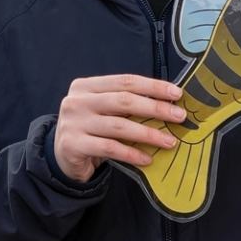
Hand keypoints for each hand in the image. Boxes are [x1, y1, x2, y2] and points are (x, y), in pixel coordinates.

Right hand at [53, 74, 185, 181]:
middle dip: (155, 108)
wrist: (61, 156)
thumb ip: (125, 104)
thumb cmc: (90, 130)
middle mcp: (77, 101)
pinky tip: (147, 159)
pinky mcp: (73, 144)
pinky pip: (109, 148)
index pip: (125, 81)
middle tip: (179, 116)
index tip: (176, 94)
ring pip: (119, 126)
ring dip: (148, 134)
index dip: (153, 86)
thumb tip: (167, 104)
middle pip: (123, 101)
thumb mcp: (103, 111)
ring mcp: (73, 123)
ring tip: (169, 141)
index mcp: (86, 85)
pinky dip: (131, 154)